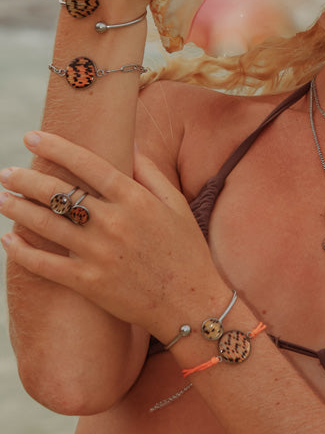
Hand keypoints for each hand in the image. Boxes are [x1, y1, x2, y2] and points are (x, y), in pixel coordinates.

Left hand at [0, 131, 218, 338]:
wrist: (190, 303)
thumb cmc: (186, 249)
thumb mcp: (176, 203)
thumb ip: (150, 172)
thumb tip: (129, 144)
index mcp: (135, 199)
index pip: (88, 165)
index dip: (57, 148)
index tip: (32, 136)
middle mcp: (114, 223)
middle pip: (60, 193)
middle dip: (27, 179)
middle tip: (6, 171)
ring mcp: (99, 254)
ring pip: (47, 225)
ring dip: (18, 210)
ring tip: (1, 198)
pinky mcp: (89, 284)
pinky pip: (46, 266)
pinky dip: (23, 252)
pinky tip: (7, 240)